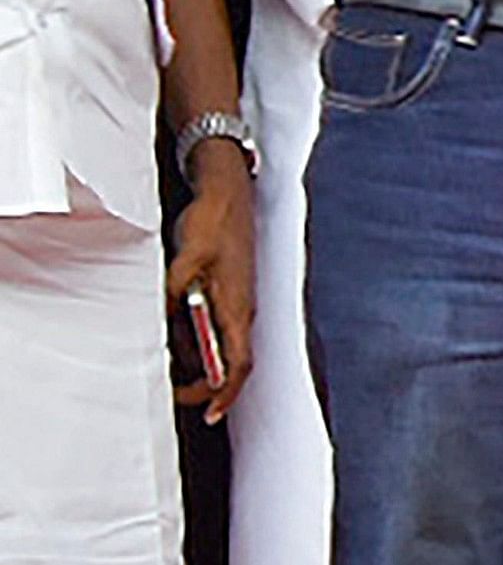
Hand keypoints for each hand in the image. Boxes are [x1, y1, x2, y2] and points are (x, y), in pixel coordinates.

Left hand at [165, 139, 254, 421]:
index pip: (238, 363)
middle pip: (229, 360)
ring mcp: (234, 298)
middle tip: (174, 393)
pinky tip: (172, 328)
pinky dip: (193, 336)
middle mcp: (241, 307)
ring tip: (165, 360)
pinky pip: (212, 324)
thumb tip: (162, 320)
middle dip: (204, 383)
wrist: (228, 190)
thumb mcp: (187, 258)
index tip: (209, 412)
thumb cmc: (214, 221)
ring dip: (196, 358)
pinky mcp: (226, 289)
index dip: (225, 393)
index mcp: (236, 305)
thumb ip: (175, 293)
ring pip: (219, 343)